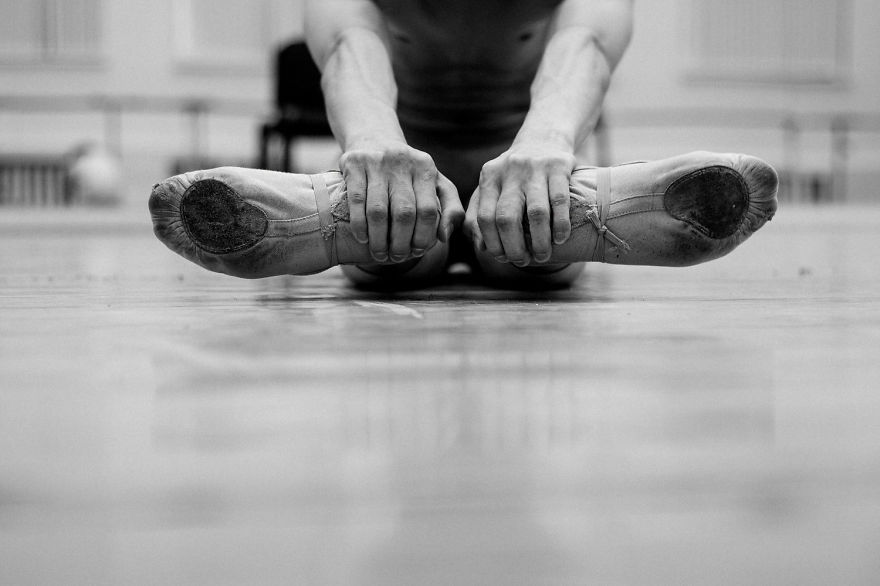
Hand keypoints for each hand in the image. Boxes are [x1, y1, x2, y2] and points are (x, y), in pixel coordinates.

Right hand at [340, 141, 462, 262]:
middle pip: (404, 213)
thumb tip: (444, 237)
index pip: (428, 210)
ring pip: (378, 211)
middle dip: (401, 242)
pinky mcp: (354, 163)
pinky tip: (363, 239)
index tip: (417, 252)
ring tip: (380, 255)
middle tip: (397, 258)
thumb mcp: (436, 184)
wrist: (374, 139)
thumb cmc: (408, 173)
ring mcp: (376, 161)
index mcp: (426, 167)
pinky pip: (356, 202)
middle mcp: (403, 161)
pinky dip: (360, 225)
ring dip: (379, 240)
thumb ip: (451, 209)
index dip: (423, 236)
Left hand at [465, 144, 574, 265]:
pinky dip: (560, 225)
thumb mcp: (492, 185)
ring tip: (543, 256)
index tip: (503, 259)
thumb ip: (478, 213)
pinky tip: (560, 239)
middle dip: (514, 247)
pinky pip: (560, 201)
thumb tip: (479, 248)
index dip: (493, 243)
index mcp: (489, 177)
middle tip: (522, 261)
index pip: (484, 217)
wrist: (544, 137)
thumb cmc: (515, 173)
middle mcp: (509, 171)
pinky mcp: (559, 166)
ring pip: (535, 213)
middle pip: (506, 218)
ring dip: (539, 241)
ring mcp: (535, 167)